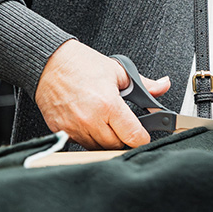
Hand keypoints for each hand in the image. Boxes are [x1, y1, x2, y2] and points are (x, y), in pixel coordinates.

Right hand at [34, 40, 170, 149]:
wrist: (50, 63)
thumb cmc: (81, 64)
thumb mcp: (118, 71)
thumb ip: (144, 84)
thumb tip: (163, 85)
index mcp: (108, 105)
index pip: (133, 137)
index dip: (142, 137)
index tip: (143, 133)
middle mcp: (91, 120)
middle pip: (116, 145)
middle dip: (124, 137)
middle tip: (123, 124)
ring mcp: (74, 128)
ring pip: (98, 148)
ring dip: (105, 140)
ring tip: (105, 121)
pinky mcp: (60, 131)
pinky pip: (80, 144)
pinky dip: (88, 138)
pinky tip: (90, 123)